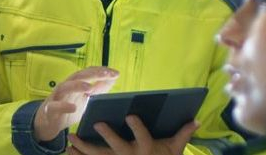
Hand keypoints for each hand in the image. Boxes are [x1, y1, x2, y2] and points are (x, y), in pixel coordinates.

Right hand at [33, 67, 118, 141]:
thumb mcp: (85, 99)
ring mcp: (56, 97)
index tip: (115, 73)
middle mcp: (65, 86)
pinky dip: (64, 106)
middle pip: (78, 76)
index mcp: (74, 83)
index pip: (88, 72)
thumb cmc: (67, 108)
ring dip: (77, 86)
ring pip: (65, 87)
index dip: (101, 70)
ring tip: (89, 87)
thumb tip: (113, 78)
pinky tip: (73, 108)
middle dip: (92, 74)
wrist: (47, 123)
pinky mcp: (50, 110)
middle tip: (106, 74)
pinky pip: (55, 106)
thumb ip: (98, 89)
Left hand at [67, 115, 198, 154]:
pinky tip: (69, 151)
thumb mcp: (174, 150)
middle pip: (118, 148)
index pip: (143, 138)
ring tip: (73, 139)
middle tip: (97, 123)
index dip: (137, 128)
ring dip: (85, 148)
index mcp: (147, 149)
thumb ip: (183, 134)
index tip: (130, 115)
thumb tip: (196, 120)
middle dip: (108, 136)